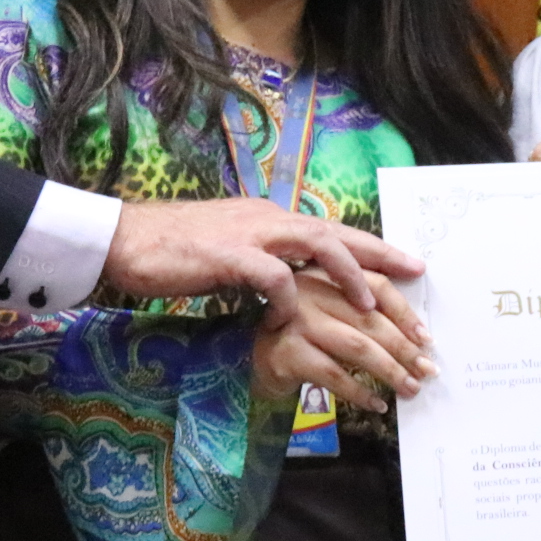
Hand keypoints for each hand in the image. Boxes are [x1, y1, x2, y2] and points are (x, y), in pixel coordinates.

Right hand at [103, 197, 424, 323]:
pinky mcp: (228, 256)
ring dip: (347, 275)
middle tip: (416, 277)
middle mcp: (267, 219)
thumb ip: (263, 263)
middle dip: (380, 256)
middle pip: (337, 232)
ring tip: (370, 307)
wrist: (124, 240)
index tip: (407, 266)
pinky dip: (287, 300)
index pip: (332, 230)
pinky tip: (290, 322)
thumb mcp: (230, 254)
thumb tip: (290, 284)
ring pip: (316, 243)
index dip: (371, 249)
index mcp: (270, 218)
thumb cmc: (173, 252)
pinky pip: (271, 276)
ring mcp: (249, 234)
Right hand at [253, 267, 434, 413]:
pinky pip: (335, 375)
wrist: (254, 359)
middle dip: (405, 349)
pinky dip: (360, 392)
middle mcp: (309, 290)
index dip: (405, 313)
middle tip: (427, 370)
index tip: (427, 338)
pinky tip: (377, 403)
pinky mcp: (287, 352)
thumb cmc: (303, 334)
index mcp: (327, 273)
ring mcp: (296, 320)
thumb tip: (419, 336)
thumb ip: (365, 310)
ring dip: (390, 371)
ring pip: (357, 347)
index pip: (376, 285)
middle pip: (370, 320)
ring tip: (409, 388)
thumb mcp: (332, 313)